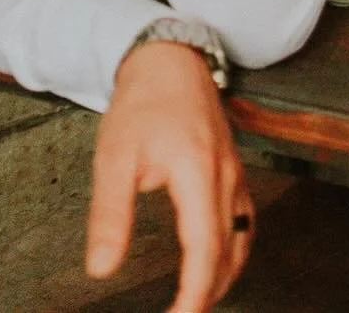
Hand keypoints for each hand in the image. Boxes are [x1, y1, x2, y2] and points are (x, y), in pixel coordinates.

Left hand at [87, 41, 253, 312]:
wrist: (170, 60)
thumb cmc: (143, 103)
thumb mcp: (114, 157)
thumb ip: (110, 214)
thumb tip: (103, 267)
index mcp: (198, 172)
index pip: (205, 248)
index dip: (194, 292)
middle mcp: (225, 175)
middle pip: (230, 249)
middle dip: (210, 292)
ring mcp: (234, 170)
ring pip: (244, 235)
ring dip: (227, 273)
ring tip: (201, 299)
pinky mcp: (233, 166)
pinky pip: (245, 217)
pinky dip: (235, 247)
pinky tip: (219, 259)